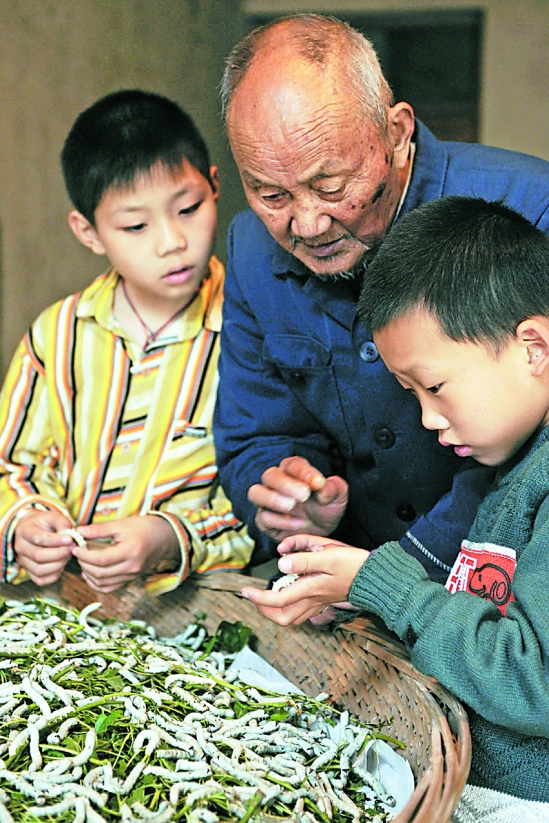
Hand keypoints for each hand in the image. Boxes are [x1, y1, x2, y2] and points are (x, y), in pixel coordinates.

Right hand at [14, 510, 74, 585]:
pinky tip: (62, 564)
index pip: (38, 538)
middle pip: (38, 556)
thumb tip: (70, 535)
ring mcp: (23, 562)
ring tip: (68, 555)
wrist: (35, 530)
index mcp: (24, 531)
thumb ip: (62, 523)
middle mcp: (20, 547)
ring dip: (58, 564)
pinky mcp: (29, 572)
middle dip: (59, 553)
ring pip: (39, 570)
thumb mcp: (53, 517)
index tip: (70, 539)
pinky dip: (54, 575)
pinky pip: (41, 580)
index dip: (56, 540)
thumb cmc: (45, 523)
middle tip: (73, 547)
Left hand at [72, 515, 179, 592]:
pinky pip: (109, 588)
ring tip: (83, 560)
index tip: (76, 547)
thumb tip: (78, 532)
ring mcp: (131, 576)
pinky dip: (96, 583)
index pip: (101, 560)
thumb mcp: (121, 524)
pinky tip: (90, 573)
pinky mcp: (130, 579)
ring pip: (102, 583)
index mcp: (130, 552)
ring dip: (88, 574)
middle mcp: (131, 567)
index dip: (85, 555)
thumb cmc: (143, 527)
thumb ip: (99, 529)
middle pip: (100, 573)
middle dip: (84, 563)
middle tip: (77, 552)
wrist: (163, 537)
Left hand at [241, 537, 368, 625]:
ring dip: (276, 610)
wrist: (376, 576)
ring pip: (292, 618)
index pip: (276, 599)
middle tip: (255, 595)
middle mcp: (313, 600)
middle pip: (282, 618)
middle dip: (265, 610)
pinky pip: (303, 612)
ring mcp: (319, 603)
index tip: (245, 590)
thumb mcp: (327, 554)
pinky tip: (288, 594)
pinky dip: (290, 607)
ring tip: (267, 595)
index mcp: (310, 588)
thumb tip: (281, 564)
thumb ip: (303, 559)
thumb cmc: (353, 563)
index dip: (257, 597)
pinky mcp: (325, 601)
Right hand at [248, 456, 347, 541]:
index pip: (293, 465)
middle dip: (286, 484)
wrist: (322, 532)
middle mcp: (276, 483)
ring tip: (291, 506)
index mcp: (293, 471)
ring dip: (272, 499)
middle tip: (304, 495)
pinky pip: (263, 518)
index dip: (304, 472)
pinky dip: (280, 521)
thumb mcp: (338, 497)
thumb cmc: (327, 508)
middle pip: (270, 475)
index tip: (318, 483)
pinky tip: (300, 524)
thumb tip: (322, 488)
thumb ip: (333, 488)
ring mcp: (267, 501)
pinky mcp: (264, 521)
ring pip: (256, 493)